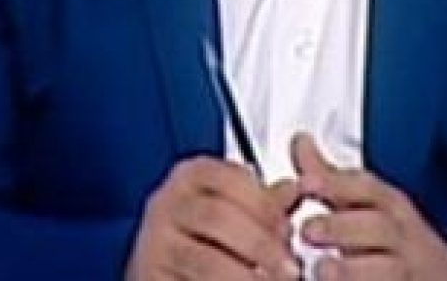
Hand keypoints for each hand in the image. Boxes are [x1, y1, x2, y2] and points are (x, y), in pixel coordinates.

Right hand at [126, 155, 302, 279]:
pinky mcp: (151, 275)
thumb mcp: (233, 211)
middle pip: (218, 217)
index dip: (266, 206)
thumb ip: (264, 203)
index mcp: (190, 177)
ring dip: (246, 277)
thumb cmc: (201, 237)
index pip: (231, 179)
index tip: (288, 230)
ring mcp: (153, 243)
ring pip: (205, 260)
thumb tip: (295, 189)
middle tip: (289, 268)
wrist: (162, 271)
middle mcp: (166, 204)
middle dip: (261, 246)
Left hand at [291, 133, 446, 280]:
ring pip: (388, 268)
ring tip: (323, 269)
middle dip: (342, 227)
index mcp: (389, 206)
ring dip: (353, 269)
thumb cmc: (392, 237)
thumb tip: (300, 141)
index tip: (306, 183)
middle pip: (378, 227)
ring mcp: (405, 268)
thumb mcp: (365, 204)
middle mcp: (401, 236)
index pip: (366, 188)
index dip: (335, 183)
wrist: (437, 278)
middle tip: (309, 229)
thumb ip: (330, 178)